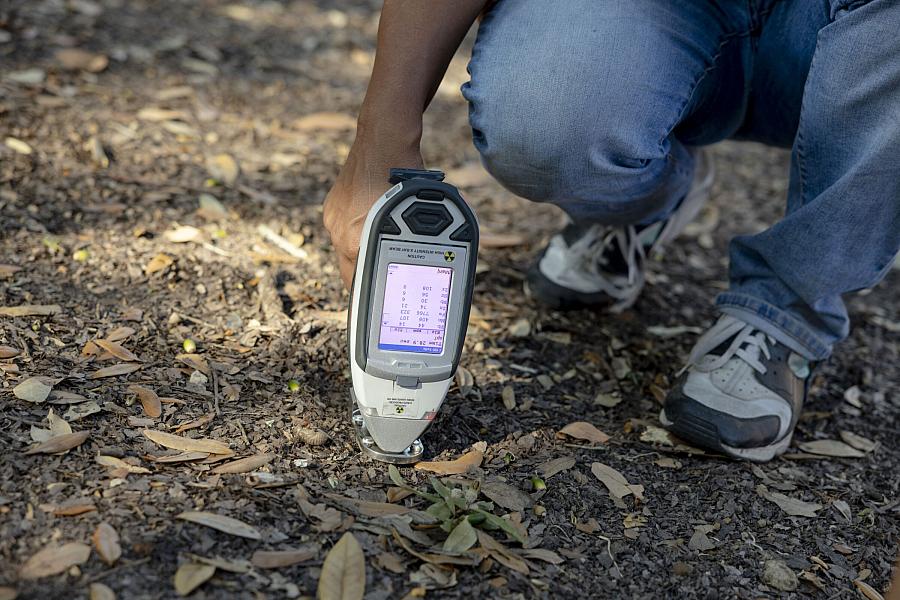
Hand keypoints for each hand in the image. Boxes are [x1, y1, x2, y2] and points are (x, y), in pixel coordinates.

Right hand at [323, 137, 422, 286]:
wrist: (384, 140)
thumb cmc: (406, 175)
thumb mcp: (418, 216)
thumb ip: (415, 244)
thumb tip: (433, 264)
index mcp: (357, 240)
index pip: (356, 283)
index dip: (369, 293)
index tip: (377, 300)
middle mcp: (340, 232)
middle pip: (349, 269)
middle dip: (366, 274)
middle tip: (383, 279)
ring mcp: (334, 217)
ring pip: (347, 248)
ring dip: (362, 250)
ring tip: (382, 244)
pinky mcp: (333, 205)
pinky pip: (344, 227)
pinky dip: (357, 229)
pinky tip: (374, 221)